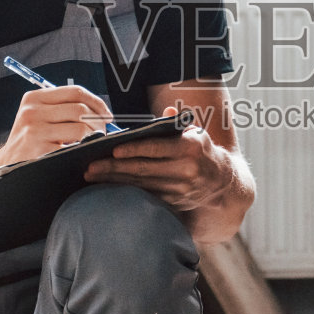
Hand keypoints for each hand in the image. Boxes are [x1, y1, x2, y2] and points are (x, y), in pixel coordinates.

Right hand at [0, 85, 113, 165]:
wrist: (5, 168)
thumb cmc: (29, 144)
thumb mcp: (38, 118)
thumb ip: (62, 109)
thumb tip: (99, 110)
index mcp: (34, 98)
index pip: (75, 91)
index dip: (97, 102)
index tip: (106, 114)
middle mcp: (32, 111)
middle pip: (80, 108)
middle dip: (98, 121)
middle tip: (103, 132)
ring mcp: (35, 130)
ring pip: (81, 127)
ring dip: (94, 136)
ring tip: (94, 142)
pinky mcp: (40, 149)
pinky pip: (74, 145)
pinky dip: (84, 148)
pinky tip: (83, 152)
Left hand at [83, 106, 231, 210]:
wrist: (223, 182)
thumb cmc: (201, 150)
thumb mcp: (195, 132)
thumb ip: (177, 122)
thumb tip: (167, 110)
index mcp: (190, 147)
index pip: (157, 148)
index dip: (134, 149)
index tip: (113, 149)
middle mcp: (187, 170)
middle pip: (143, 169)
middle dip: (114, 168)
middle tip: (90, 166)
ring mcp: (180, 189)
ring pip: (141, 184)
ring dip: (114, 181)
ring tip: (92, 176)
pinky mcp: (174, 202)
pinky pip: (145, 196)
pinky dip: (125, 191)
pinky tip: (108, 187)